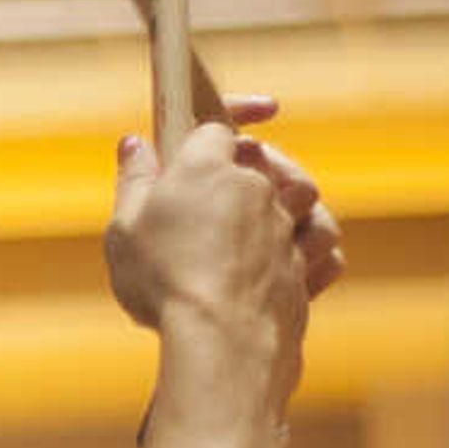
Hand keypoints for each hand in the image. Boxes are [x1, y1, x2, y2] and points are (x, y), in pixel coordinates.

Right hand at [106, 96, 337, 403]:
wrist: (220, 339)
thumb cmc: (165, 281)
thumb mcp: (125, 228)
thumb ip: (134, 180)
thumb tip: (136, 144)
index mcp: (208, 166)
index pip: (215, 124)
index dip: (227, 113)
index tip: (255, 107)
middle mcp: (257, 187)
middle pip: (263, 161)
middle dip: (250, 169)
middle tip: (220, 196)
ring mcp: (287, 226)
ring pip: (304, 200)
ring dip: (288, 207)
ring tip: (261, 230)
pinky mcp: (306, 267)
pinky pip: (323, 248)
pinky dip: (312, 252)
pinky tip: (291, 261)